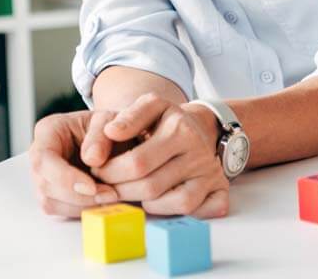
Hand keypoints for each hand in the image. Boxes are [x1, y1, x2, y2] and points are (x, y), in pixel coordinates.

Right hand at [28, 110, 121, 217]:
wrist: (116, 134)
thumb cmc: (110, 124)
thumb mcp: (110, 120)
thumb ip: (100, 136)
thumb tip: (92, 159)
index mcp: (49, 130)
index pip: (43, 159)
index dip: (65, 177)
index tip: (92, 187)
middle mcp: (41, 155)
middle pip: (45, 185)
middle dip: (77, 196)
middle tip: (109, 195)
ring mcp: (44, 176)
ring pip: (51, 202)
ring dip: (81, 205)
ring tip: (109, 197)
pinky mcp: (54, 192)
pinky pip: (61, 210)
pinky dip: (82, 209)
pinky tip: (102, 201)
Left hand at [91, 93, 230, 217]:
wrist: (200, 126)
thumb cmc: (166, 121)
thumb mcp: (149, 107)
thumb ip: (127, 117)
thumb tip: (111, 132)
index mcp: (180, 128)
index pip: (136, 163)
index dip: (109, 172)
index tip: (98, 170)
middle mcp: (199, 150)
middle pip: (151, 186)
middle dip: (120, 191)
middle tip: (107, 186)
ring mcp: (211, 171)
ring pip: (174, 202)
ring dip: (144, 203)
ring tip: (130, 191)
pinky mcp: (220, 187)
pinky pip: (196, 210)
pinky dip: (175, 211)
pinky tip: (159, 201)